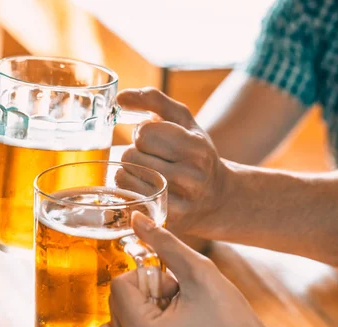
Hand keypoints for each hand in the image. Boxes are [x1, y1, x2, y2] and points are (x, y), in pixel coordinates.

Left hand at [96, 212, 305, 326]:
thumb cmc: (229, 313)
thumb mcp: (199, 269)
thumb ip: (162, 241)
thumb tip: (134, 217)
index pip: (119, 286)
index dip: (149, 279)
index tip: (174, 289)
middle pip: (112, 305)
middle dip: (142, 297)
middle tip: (174, 304)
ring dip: (132, 316)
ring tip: (164, 320)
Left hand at [117, 88, 230, 238]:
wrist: (217, 198)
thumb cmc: (194, 154)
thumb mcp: (182, 121)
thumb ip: (153, 100)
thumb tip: (120, 97)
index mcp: (197, 147)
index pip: (144, 132)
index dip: (144, 133)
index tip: (156, 140)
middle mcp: (191, 176)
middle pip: (130, 154)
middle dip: (135, 152)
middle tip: (153, 158)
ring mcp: (179, 201)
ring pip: (124, 175)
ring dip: (128, 170)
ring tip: (147, 172)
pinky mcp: (165, 219)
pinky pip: (127, 196)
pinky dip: (128, 189)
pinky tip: (144, 188)